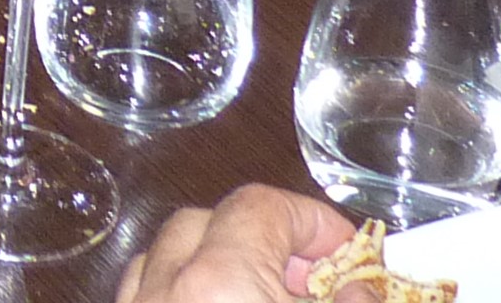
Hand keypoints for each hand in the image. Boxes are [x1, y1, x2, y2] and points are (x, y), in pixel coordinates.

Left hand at [115, 186, 358, 302]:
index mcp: (220, 283)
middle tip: (310, 279)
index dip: (310, 220)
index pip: (260, 207)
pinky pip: (140, 297)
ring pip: (161, 262)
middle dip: (260, 239)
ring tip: (264, 295)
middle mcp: (163, 292)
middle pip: (203, 224)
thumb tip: (360, 289)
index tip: (346, 249)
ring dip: (212, 265)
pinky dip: (174, 294)